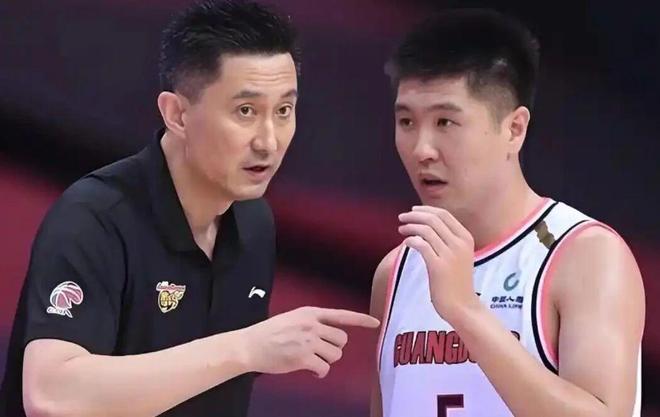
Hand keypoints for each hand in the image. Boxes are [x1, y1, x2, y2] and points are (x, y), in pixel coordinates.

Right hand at [240, 306, 379, 377]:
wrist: (250, 345)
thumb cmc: (270, 333)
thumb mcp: (293, 318)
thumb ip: (312, 323)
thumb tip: (329, 336)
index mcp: (310, 313)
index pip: (341, 315)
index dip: (361, 320)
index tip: (376, 323)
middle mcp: (312, 325)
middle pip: (342, 339)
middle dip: (334, 347)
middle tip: (320, 351)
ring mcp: (308, 342)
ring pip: (335, 355)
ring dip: (326, 360)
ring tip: (311, 359)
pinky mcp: (303, 358)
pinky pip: (324, 369)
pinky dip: (320, 372)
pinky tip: (310, 370)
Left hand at [398, 206, 478, 322]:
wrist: (463, 306)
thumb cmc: (457, 282)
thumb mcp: (458, 256)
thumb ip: (447, 241)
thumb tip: (425, 227)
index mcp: (466, 238)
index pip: (444, 214)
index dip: (426, 209)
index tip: (413, 210)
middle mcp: (460, 243)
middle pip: (434, 219)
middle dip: (415, 215)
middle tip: (401, 217)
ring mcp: (450, 255)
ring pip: (426, 230)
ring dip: (410, 226)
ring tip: (401, 229)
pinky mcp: (439, 266)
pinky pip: (422, 245)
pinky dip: (411, 240)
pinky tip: (406, 242)